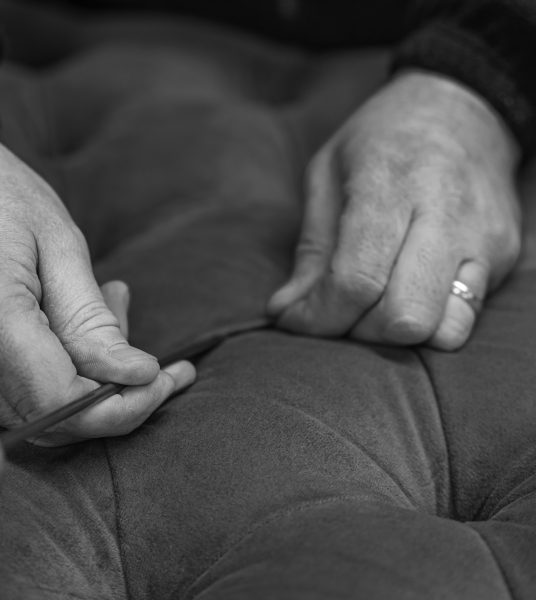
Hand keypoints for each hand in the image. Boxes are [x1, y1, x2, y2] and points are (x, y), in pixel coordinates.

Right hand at [0, 89, 194, 444]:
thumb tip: (135, 377)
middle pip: (53, 420)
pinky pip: (21, 396)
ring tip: (115, 307)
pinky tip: (80, 323)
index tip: (161, 376)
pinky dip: (66, 373)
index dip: (119, 404)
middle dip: (119, 397)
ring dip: (95, 380)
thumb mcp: (60, 245)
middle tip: (159, 357)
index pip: (58, 401)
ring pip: (42, 414)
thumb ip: (92, 320)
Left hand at [269, 71, 521, 349]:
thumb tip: (287, 314)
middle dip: (359, 330)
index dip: (320, 316)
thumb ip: (311, 250)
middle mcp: (446, 214)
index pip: (356, 279)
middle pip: (403, 317)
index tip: (295, 318)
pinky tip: (405, 298)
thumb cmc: (382, 140)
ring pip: (441, 331)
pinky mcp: (502, 259)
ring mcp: (483, 240)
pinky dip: (427, 327)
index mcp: (391, 182)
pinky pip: (464, 322)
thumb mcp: (327, 175)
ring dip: (394, 337)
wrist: (464, 110)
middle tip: (339, 309)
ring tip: (373, 306)